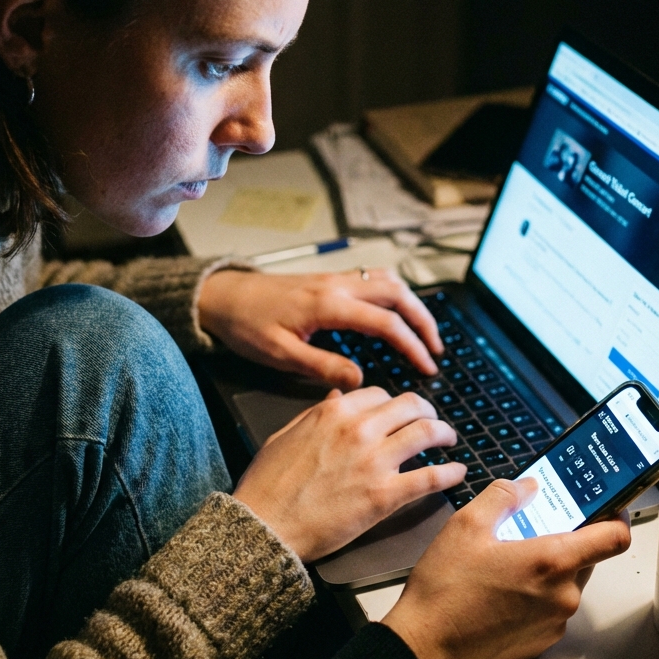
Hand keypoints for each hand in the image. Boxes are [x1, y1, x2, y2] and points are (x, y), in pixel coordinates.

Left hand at [197, 268, 441, 388]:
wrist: (222, 296)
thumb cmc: (246, 325)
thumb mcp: (281, 355)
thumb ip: (323, 366)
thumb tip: (360, 380)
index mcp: (328, 305)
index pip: (385, 322)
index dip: (411, 345)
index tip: (427, 366)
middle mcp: (337, 285)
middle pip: (397, 293)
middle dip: (423, 320)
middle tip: (436, 349)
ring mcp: (334, 279)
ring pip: (387, 281)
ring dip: (411, 304)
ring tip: (424, 332)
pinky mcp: (328, 280)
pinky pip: (372, 279)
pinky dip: (393, 295)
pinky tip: (395, 313)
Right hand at [233, 387, 463, 562]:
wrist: (266, 525)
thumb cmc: (268, 484)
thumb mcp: (287, 434)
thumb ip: (317, 413)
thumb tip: (338, 397)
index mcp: (334, 412)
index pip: (380, 394)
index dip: (394, 404)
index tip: (399, 413)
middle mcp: (359, 429)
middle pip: (411, 406)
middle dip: (427, 412)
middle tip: (433, 422)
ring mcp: (374, 461)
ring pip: (427, 433)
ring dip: (445, 435)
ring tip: (450, 441)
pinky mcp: (385, 495)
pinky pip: (430, 477)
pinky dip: (450, 473)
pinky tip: (458, 472)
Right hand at [382, 478, 630, 658]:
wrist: (426, 650)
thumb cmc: (445, 590)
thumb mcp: (466, 525)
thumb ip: (503, 496)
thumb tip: (528, 487)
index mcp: (552, 562)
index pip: (614, 537)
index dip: (616, 516)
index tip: (605, 504)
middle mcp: (563, 595)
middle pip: (586, 557)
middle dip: (564, 539)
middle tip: (527, 528)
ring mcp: (555, 623)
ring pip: (566, 583)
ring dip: (547, 568)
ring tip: (504, 561)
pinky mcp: (542, 642)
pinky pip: (551, 607)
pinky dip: (535, 594)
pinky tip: (499, 590)